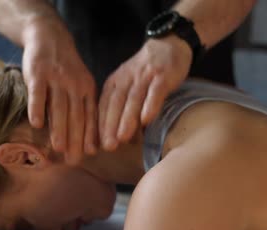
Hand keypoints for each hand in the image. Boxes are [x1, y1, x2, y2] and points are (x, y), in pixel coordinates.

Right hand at [22, 19, 97, 163]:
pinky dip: (37, 109)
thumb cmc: (65, 68)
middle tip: (73, 160)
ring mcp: (56, 78)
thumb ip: (84, 107)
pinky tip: (37, 125)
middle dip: (75, 139)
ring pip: (58, 107)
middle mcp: (74, 84)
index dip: (90, 134)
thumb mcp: (81, 83)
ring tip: (58, 148)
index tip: (90, 154)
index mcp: (86, 88)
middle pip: (76, 115)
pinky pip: (38, 93)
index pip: (90, 114)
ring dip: (59, 129)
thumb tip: (90, 139)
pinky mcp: (37, 73)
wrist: (48, 36)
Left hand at [98, 35, 191, 150]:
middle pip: (116, 104)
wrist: (168, 45)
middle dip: (111, 125)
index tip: (98, 145)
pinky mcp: (162, 76)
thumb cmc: (145, 73)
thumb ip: (121, 108)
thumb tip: (117, 138)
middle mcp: (126, 79)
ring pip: (133, 99)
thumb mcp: (127, 85)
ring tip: (123, 138)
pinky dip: (150, 105)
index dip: (100, 125)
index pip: (104, 105)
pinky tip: (147, 120)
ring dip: (127, 119)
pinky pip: (155, 92)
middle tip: (109, 146)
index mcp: (114, 82)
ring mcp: (145, 77)